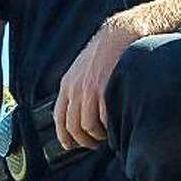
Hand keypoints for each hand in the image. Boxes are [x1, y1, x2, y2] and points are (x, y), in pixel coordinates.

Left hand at [54, 20, 138, 149]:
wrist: (121, 35)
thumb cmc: (106, 53)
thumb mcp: (83, 69)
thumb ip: (78, 88)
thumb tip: (78, 113)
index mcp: (67, 84)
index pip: (59, 118)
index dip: (64, 136)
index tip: (71, 145)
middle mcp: (75, 89)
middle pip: (72, 127)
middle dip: (83, 140)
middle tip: (94, 143)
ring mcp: (90, 90)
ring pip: (87, 126)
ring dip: (97, 136)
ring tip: (106, 135)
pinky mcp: (105, 91)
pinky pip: (104, 119)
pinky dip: (109, 128)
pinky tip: (115, 126)